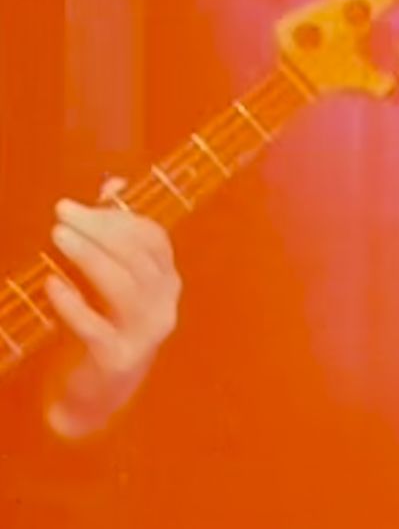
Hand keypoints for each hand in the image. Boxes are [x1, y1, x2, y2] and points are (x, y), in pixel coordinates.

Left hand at [42, 178, 180, 438]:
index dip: (120, 218)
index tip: (81, 204)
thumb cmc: (105, 325)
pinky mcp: (117, 359)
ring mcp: (144, 334)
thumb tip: (113, 183)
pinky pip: (96, 328)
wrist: (98, 394)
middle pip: (138, 259)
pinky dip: (73, 304)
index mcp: (167, 283)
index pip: (153, 240)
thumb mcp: (112, 280)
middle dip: (101, 231)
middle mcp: (164, 305)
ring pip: (124, 288)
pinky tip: (52, 284)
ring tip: (57, 238)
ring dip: (89, 258)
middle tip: (62, 214)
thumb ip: (115, 235)